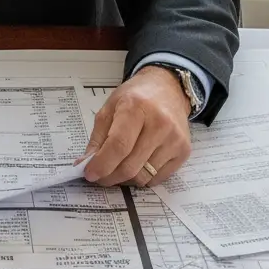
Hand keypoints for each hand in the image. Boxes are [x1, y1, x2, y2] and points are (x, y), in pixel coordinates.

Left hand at [80, 66, 191, 187]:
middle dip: (109, 176)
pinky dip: (142, 178)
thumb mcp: (109, 108)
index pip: (119, 145)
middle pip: (130, 165)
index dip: (102, 164)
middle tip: (99, 176)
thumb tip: (85, 164)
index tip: (89, 174)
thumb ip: (97, 137)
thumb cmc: (135, 97)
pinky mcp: (184, 152)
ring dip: (124, 179)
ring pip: (143, 176)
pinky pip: (157, 179)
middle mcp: (160, 124)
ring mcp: (175, 140)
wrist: (167, 89)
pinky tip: (135, 165)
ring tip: (116, 169)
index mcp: (136, 108)